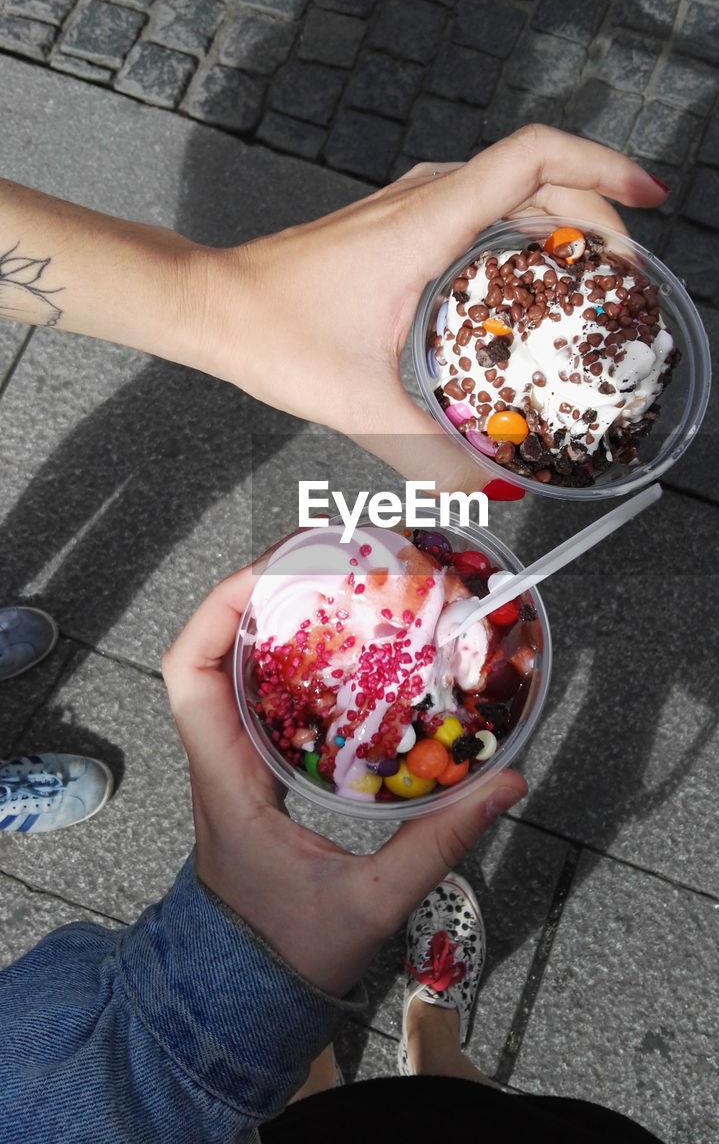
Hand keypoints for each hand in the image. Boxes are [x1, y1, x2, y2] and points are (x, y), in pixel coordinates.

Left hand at [162, 566, 527, 997]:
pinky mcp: (255, 770)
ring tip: (334, 586)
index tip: (269, 573)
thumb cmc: (287, 950)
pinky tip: (344, 650)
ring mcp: (234, 762)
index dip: (217, 611)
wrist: (244, 993)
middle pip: (212, 650)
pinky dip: (295, 659)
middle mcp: (221, 758)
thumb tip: (507, 783)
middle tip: (321, 560)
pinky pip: (263, 696)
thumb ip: (438, 844)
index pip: (189, 675)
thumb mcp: (369, 902)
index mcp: (228, 780)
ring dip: (274, 620)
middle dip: (257, 593)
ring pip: (235, 667)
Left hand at [199, 126, 666, 489]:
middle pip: (540, 175)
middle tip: (628, 280)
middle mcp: (427, 196)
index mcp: (428, 220)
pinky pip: (481, 211)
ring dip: (562, 222)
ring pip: (511, 190)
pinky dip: (521, 235)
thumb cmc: (275, 336)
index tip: (649, 201)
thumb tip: (489, 487)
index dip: (604, 166)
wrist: (215, 305)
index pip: (535, 155)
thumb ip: (428, 453)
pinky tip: (529, 292)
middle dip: (599, 213)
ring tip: (596, 284)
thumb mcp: (361, 405)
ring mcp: (412, 205)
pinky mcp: (401, 223)